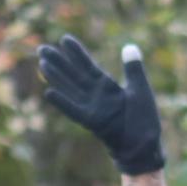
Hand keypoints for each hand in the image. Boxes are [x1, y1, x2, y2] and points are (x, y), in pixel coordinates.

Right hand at [36, 34, 164, 175]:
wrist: (145, 146)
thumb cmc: (144, 120)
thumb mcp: (141, 89)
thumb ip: (133, 69)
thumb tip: (129, 46)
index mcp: (107, 87)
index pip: (88, 66)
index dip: (77, 53)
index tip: (64, 39)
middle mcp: (96, 96)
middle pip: (73, 75)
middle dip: (59, 61)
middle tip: (42, 48)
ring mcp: (92, 108)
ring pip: (70, 89)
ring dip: (56, 77)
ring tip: (42, 63)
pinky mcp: (92, 122)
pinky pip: (74, 111)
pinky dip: (63, 103)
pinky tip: (49, 92)